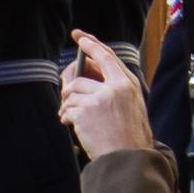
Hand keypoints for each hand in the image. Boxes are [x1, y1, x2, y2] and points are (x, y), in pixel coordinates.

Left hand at [60, 31, 153, 157]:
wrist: (128, 157)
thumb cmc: (128, 135)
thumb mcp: (129, 106)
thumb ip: (111, 89)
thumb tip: (83, 78)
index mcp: (128, 84)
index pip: (107, 56)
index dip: (91, 44)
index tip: (80, 36)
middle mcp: (115, 87)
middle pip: (80, 75)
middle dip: (67, 80)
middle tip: (64, 86)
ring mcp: (100, 98)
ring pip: (71, 92)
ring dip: (68, 105)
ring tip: (72, 116)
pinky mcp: (86, 111)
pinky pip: (66, 108)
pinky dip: (66, 116)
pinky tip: (72, 124)